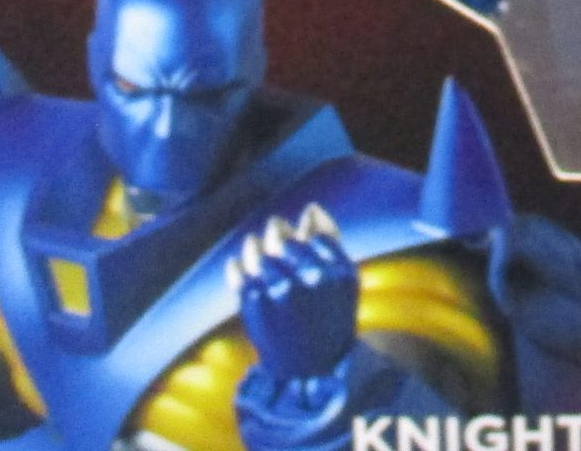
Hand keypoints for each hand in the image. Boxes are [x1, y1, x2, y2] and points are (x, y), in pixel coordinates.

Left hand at [229, 206, 359, 383]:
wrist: (309, 372)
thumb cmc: (330, 322)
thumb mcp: (344, 283)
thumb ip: (331, 243)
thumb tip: (310, 209)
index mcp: (336, 273)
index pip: (313, 233)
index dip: (304, 230)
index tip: (298, 234)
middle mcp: (308, 279)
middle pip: (284, 237)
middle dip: (277, 231)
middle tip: (274, 230)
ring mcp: (279, 291)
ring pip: (257, 250)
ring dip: (254, 245)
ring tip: (253, 244)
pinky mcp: (254, 305)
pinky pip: (239, 272)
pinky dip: (236, 266)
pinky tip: (238, 265)